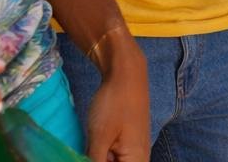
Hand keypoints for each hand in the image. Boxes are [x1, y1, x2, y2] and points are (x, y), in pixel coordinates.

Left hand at [83, 38, 149, 161]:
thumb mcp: (99, 137)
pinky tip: (93, 145)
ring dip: (97, 157)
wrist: (126, 74)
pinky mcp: (128, 142)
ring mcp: (134, 150)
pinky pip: (114, 157)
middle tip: (87, 148)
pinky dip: (101, 154)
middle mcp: (140, 158)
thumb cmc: (115, 104)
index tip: (88, 154)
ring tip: (90, 144)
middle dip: (96, 160)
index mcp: (137, 161)